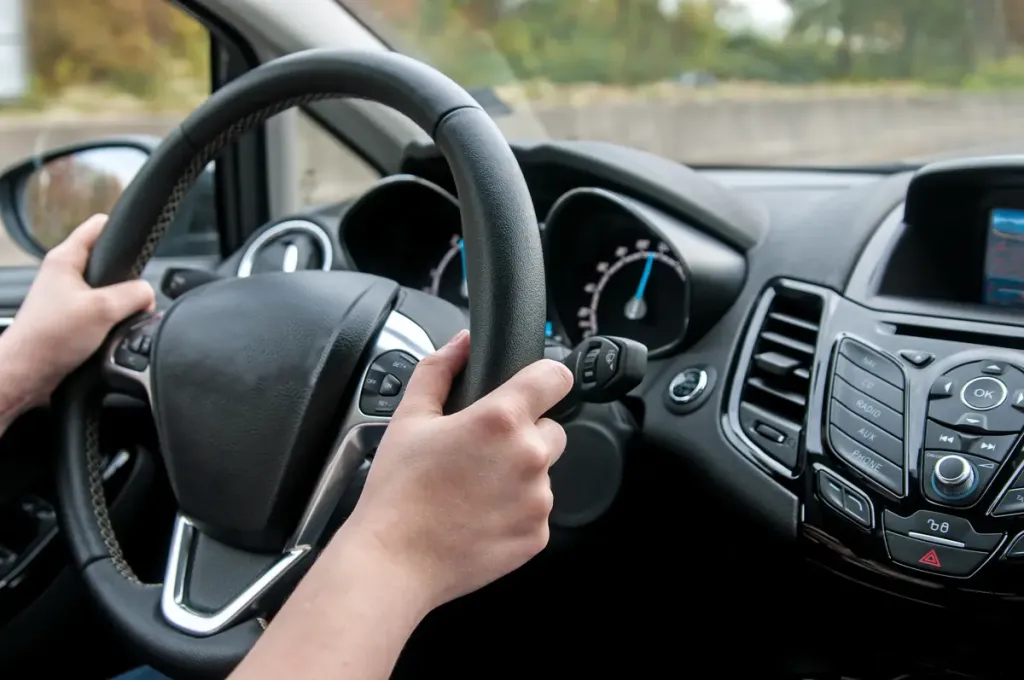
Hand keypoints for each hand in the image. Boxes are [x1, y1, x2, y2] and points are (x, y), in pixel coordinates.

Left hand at [0, 215, 154, 414]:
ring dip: (122, 305)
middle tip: (132, 298)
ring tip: (120, 319)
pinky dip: (113, 320)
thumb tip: (149, 294)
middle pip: (111, 262)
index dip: (122, 231)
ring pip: (110, 290)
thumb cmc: (49, 338)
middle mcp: (65, 274)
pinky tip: (113, 333)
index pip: (99, 226)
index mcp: (65, 259)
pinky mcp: (72, 318)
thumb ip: (134, 295)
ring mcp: (68, 296)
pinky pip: (104, 311)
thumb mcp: (104, 309)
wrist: (28, 373)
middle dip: (129, 280)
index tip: (140, 244)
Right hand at [336, 330, 572, 610]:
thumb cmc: (397, 492)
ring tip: (473, 488)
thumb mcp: (410, 417)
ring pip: (543, 473)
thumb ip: (440, 369)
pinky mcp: (537, 535)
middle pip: (552, 429)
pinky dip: (515, 511)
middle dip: (525, 434)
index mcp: (501, 420)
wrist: (393, 562)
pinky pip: (536, 511)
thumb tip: (461, 344)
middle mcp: (528, 457)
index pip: (555, 377)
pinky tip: (477, 515)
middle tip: (482, 451)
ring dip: (519, 474)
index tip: (534, 386)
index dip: (545, 377)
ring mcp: (537, 500)